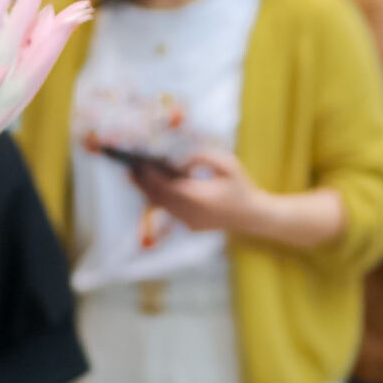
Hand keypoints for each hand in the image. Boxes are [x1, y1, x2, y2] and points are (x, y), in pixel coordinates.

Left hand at [132, 150, 264, 238]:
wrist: (253, 216)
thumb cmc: (242, 187)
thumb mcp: (227, 164)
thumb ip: (203, 157)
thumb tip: (181, 160)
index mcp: (200, 197)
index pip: (167, 187)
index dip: (151, 176)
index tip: (141, 163)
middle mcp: (191, 213)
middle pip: (159, 198)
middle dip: (143, 183)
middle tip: (130, 169)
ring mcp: (190, 222)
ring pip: (162, 206)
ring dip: (148, 192)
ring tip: (135, 177)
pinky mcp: (191, 225)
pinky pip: (170, 211)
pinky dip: (160, 199)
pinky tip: (152, 187)